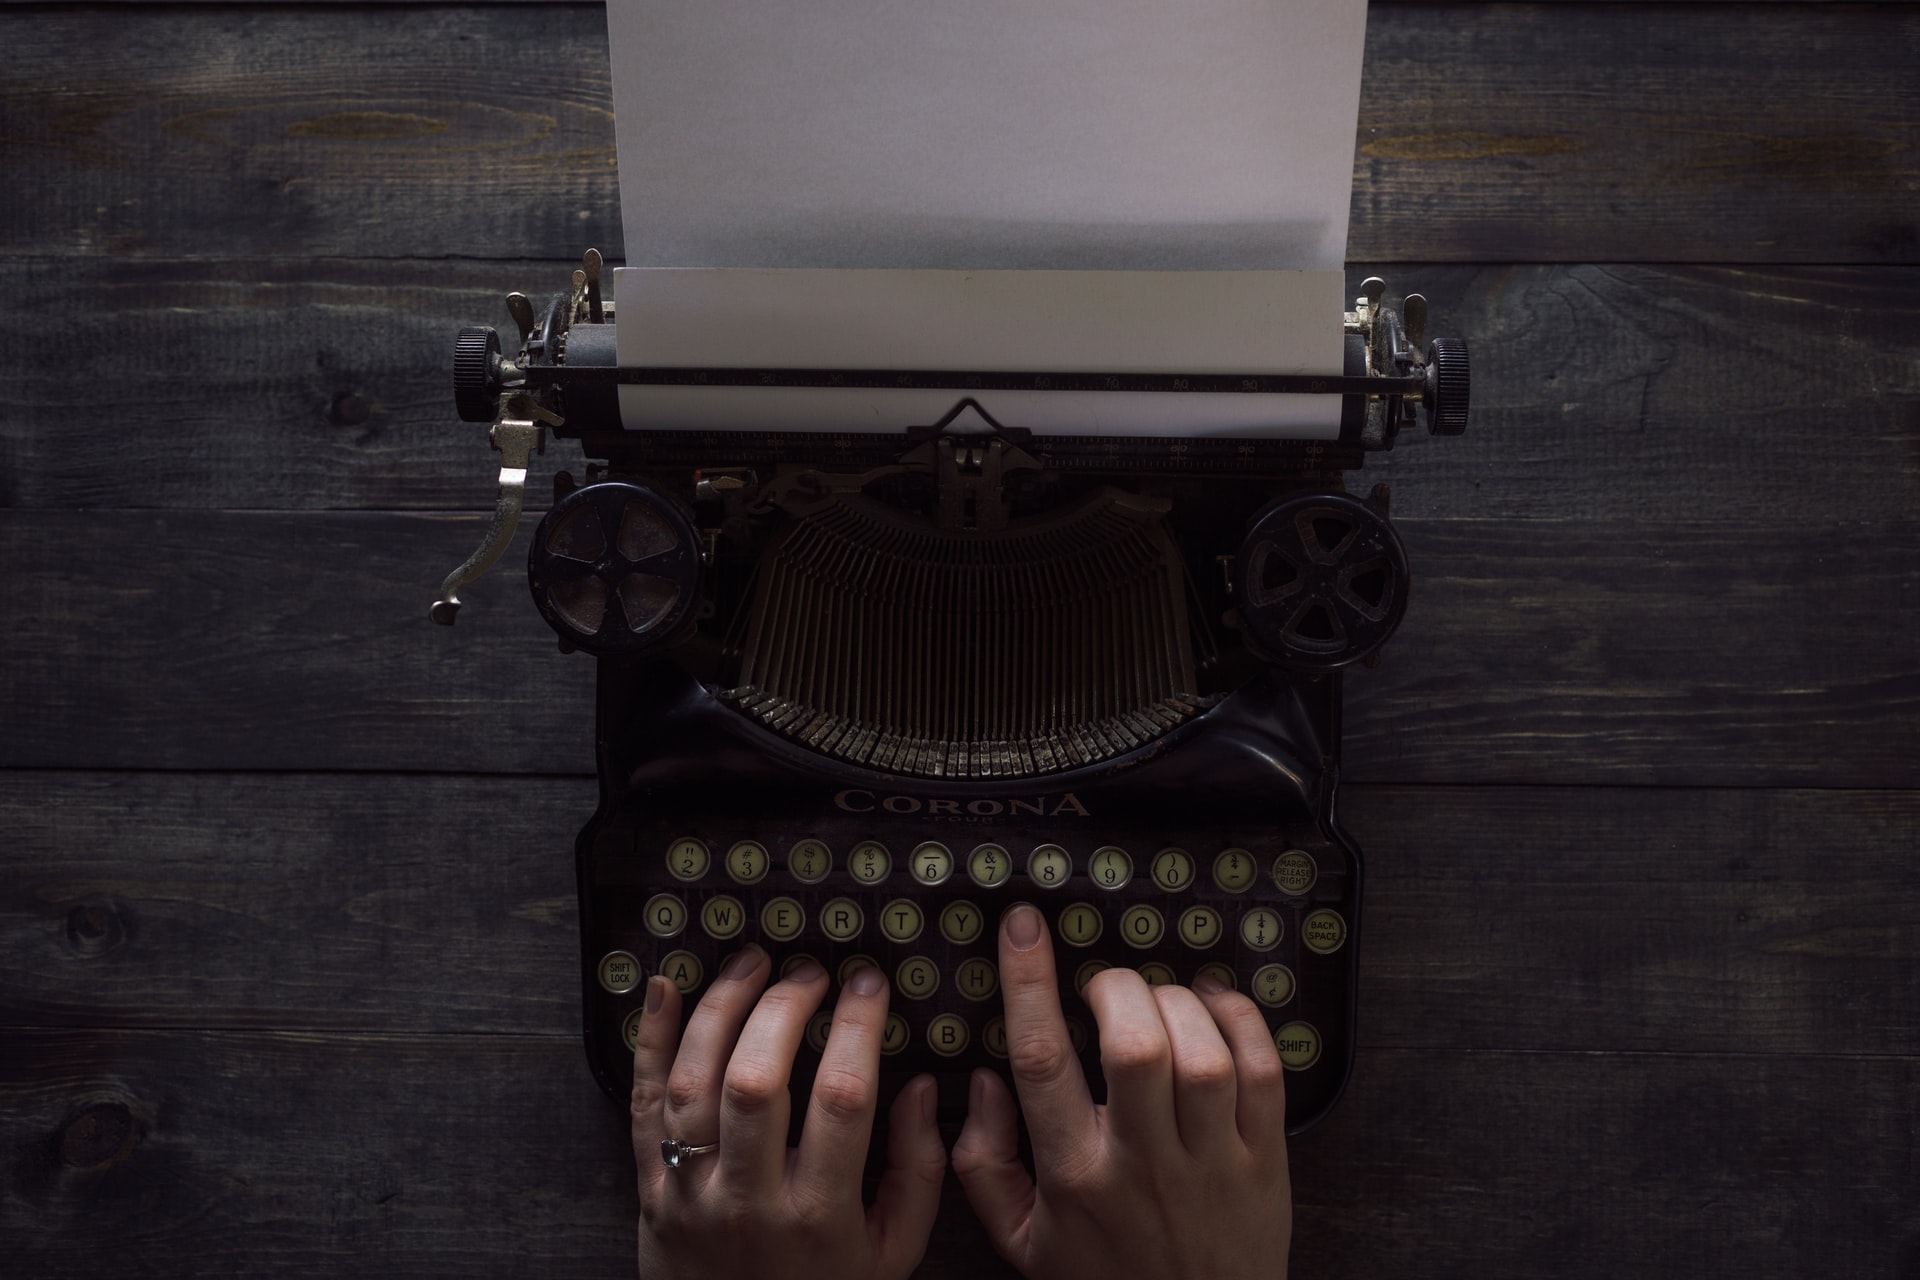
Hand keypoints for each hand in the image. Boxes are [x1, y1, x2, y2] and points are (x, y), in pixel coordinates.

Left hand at [629, 947, 947, 1279]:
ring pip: (696, 1082)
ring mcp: (692, 1194)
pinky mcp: (651, 1190)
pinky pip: (643, 1105)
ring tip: (752, 963)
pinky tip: (665, 988)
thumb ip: (919, 1171)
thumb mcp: (894, 1252)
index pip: (842, 1097)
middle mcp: (751, 1201)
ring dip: (721, 1008)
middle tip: (810, 971)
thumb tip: (922, 1087)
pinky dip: (650, 1041)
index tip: (869, 983)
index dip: (857, 1026)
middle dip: (785, 1006)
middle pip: (758, 1080)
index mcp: (821, 1214)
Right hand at [952, 904, 1291, 1279]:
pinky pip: (1263, 1072)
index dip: (1029, 983)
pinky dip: (1241, 1020)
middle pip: (1135, 1045)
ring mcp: (1210, 1162)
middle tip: (1103, 983)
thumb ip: (982, 1164)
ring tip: (1157, 998)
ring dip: (1176, 1002)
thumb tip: (982, 1083)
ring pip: (1203, 1054)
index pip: (1043, 1061)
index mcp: (1074, 1177)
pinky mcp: (1264, 1161)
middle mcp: (1143, 1164)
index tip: (1023, 929)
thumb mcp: (1020, 1242)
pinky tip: (1213, 1005)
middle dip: (1116, 987)